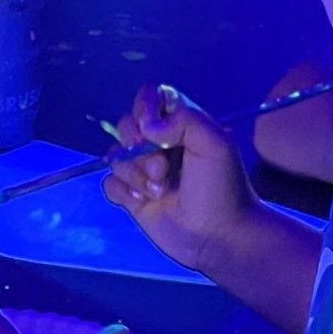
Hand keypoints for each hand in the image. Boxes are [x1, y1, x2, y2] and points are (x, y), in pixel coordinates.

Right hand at [103, 84, 257, 272]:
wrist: (219, 237)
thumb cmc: (222, 189)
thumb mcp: (215, 144)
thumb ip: (183, 119)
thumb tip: (147, 126)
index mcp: (181, 124)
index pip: (149, 96)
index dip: (145, 109)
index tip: (155, 131)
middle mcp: (159, 143)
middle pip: (125, 125)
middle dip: (139, 149)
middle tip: (163, 170)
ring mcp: (144, 170)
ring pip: (116, 156)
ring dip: (135, 174)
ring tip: (159, 191)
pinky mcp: (132, 196)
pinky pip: (110, 182)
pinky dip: (123, 191)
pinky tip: (144, 202)